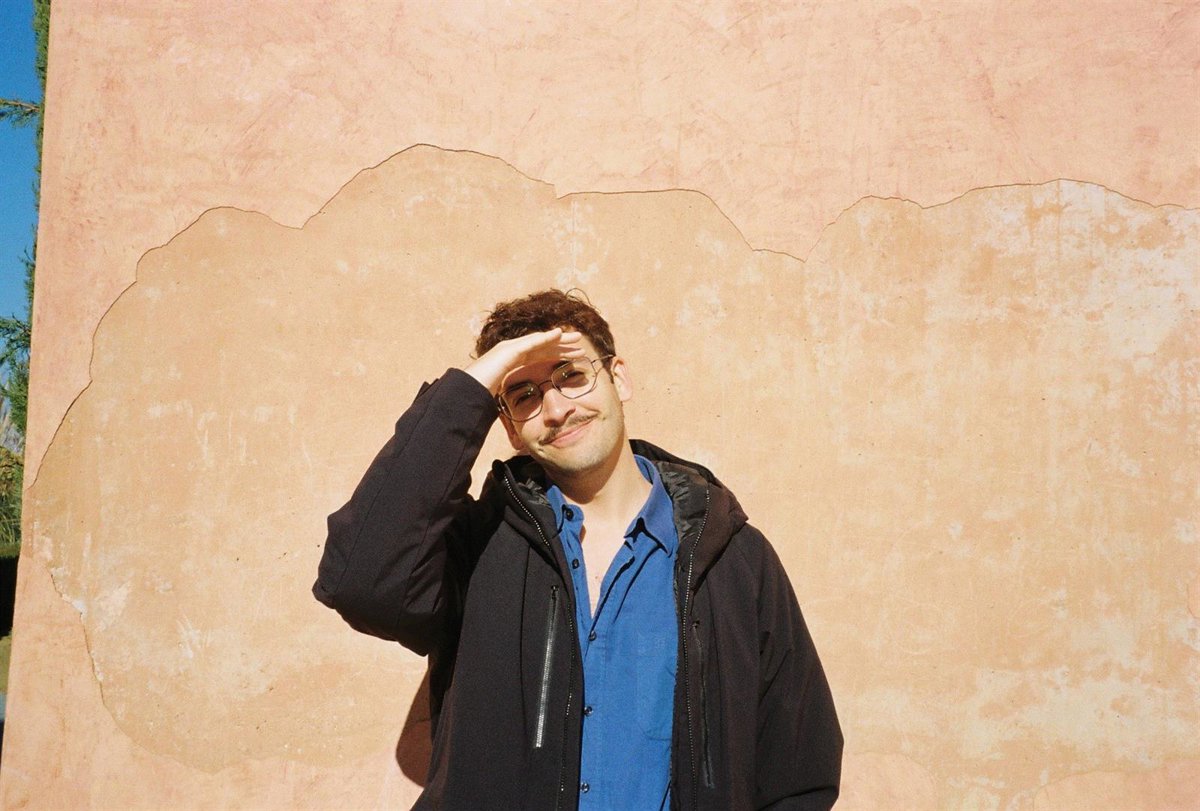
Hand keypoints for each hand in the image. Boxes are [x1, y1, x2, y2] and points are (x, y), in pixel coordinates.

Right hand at [464, 328, 584, 394]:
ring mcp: (509, 349)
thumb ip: (512, 397)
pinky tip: (559, 334)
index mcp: (512, 362)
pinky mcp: (509, 350)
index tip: (573, 358)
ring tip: (576, 338)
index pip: (539, 357)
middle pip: (542, 347)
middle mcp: (511, 352)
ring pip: (540, 342)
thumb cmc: (479, 396)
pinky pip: (531, 342)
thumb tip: (522, 410)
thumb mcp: (502, 397)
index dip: (557, 355)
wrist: (465, 391)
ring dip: (559, 339)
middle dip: (562, 346)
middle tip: (580, 345)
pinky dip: (546, 338)